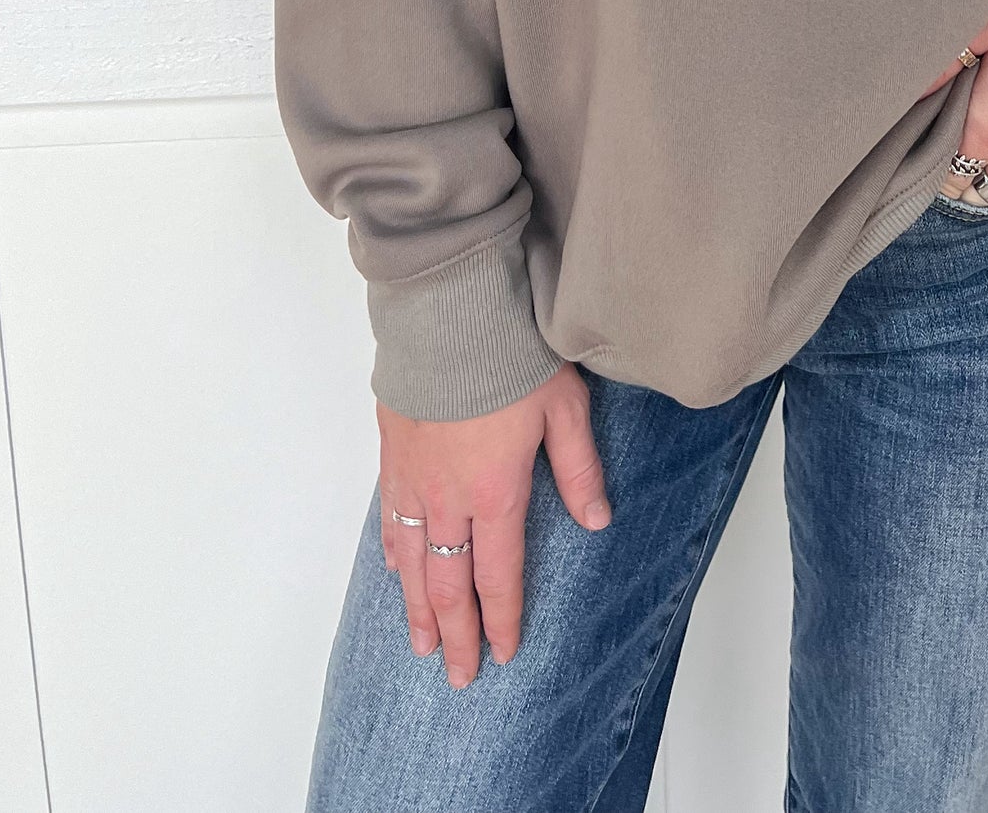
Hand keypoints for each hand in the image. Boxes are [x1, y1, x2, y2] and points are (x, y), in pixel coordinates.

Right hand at [378, 360, 609, 685]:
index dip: (501, 619)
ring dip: (418, 608)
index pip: (499, 576)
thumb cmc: (510, 353)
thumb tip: (596, 519)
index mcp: (496, 492)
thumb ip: (579, 468)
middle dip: (457, 634)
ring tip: (422, 643)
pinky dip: (394, 555)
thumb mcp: (565, 407)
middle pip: (450, 584)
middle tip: (457, 675)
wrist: (448, 312)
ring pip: (413, 562)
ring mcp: (415, 479)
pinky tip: (396, 570)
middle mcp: (450, 498)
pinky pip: (390, 520)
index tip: (502, 653)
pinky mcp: (392, 454)